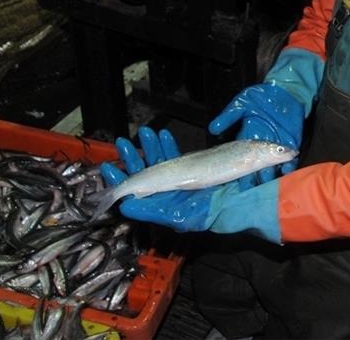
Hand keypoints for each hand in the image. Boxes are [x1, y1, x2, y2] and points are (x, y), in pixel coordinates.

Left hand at [99, 126, 220, 231]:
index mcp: (162, 207)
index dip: (121, 181)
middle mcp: (169, 194)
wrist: (242, 203)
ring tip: (144, 133)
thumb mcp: (180, 216)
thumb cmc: (213, 214)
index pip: (136, 194)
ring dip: (150, 148)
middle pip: (145, 174)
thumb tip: (124, 205)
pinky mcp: (194, 171)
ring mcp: (181, 181)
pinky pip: (177, 157)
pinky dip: (170, 146)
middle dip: (132, 158)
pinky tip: (164, 136)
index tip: (108, 167)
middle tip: (122, 143)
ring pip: (159, 162)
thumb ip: (152, 210)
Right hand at [209, 83, 303, 187]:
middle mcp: (262, 146)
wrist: (284, 91)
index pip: (241, 158)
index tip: (235, 179)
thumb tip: (213, 129)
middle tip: (251, 188)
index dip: (238, 169)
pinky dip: (288, 166)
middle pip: (256, 167)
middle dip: (253, 178)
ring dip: (270, 175)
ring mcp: (276, 146)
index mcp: (248, 138)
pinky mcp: (291, 144)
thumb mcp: (242, 103)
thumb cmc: (262, 96)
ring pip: (271, 166)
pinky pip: (289, 159)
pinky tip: (285, 171)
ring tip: (267, 184)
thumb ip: (229, 116)